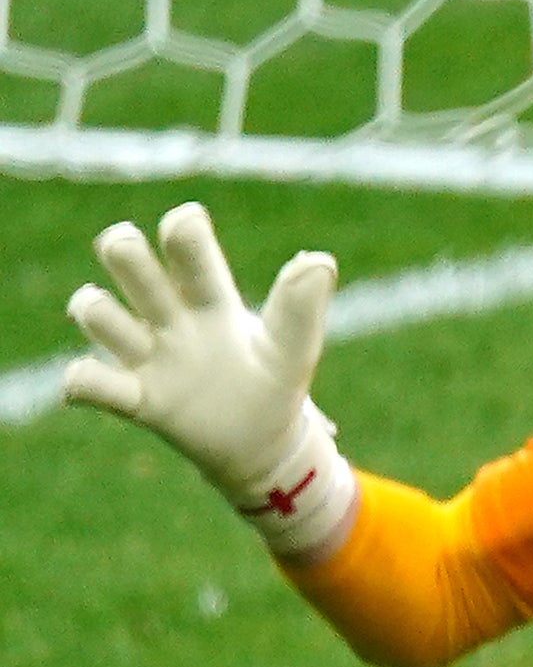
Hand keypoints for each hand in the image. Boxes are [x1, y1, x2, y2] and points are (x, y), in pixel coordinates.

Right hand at [65, 203, 351, 543]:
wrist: (266, 446)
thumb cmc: (275, 383)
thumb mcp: (294, 348)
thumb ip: (301, 309)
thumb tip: (319, 261)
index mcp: (212, 300)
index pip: (190, 254)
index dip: (183, 233)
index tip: (186, 220)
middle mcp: (172, 320)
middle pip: (132, 268)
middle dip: (122, 250)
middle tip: (122, 242)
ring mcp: (149, 357)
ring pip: (99, 316)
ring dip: (94, 309)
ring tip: (109, 317)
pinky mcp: (138, 401)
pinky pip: (93, 383)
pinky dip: (80, 380)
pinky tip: (83, 382)